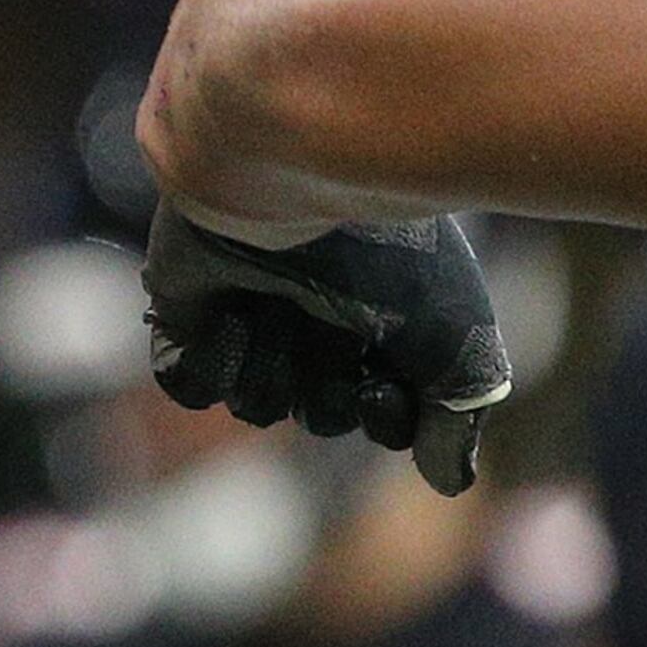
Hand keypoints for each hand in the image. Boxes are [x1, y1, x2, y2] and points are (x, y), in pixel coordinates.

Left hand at [140, 201, 512, 495]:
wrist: (286, 164)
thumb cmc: (384, 247)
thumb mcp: (454, 339)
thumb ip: (457, 416)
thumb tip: (448, 482)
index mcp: (384, 315)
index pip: (382, 415)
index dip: (382, 414)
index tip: (382, 383)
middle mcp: (320, 313)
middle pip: (321, 415)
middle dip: (326, 386)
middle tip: (328, 325)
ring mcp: (253, 306)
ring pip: (256, 404)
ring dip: (273, 364)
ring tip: (275, 301)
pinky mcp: (189, 305)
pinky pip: (191, 384)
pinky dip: (214, 360)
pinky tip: (232, 313)